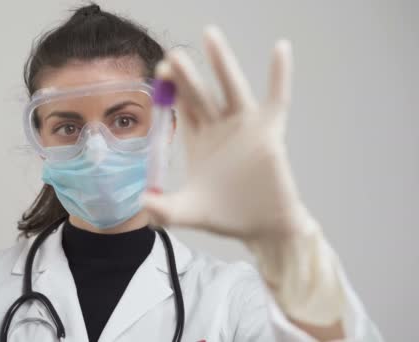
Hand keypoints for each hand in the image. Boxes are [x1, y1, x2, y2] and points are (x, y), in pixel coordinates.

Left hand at [143, 27, 347, 331]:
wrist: (261, 227)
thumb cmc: (226, 216)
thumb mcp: (188, 212)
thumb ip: (165, 210)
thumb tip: (142, 203)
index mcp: (198, 138)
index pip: (181, 106)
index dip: (170, 88)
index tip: (159, 72)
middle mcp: (219, 127)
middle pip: (200, 92)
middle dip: (185, 74)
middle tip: (172, 55)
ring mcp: (245, 126)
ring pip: (231, 87)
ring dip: (221, 62)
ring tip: (209, 35)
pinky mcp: (270, 132)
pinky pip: (277, 98)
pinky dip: (280, 75)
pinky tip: (280, 48)